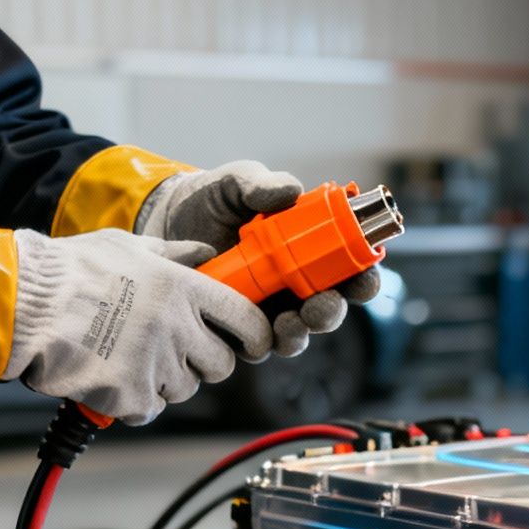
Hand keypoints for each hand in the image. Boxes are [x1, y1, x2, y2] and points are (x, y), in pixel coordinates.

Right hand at [3, 229, 272, 424]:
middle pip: (221, 365)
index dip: (255, 338)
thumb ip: (173, 253)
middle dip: (203, 364)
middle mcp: (177, 326)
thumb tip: (205, 252)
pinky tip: (108, 379)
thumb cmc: (68, 271)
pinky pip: (147, 410)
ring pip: (184, 389)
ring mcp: (155, 363)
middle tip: (171, 353)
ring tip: (126, 358)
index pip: (247, 320)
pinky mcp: (130, 394)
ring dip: (162, 381)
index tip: (250, 345)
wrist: (20, 304)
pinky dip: (130, 403)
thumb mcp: (127, 246)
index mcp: (184, 288)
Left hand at [137, 160, 381, 357]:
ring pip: (298, 333)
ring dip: (301, 332)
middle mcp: (296, 284)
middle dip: (331, 312)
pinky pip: (258, 345)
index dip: (364, 277)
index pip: (349, 269)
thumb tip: (290, 190)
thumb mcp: (235, 184)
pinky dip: (262, 341)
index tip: (363, 278)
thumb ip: (260, 185)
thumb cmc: (210, 200)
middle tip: (321, 306)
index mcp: (309, 250)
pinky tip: (255, 331)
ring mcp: (269, 309)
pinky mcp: (239, 328)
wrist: (164, 221)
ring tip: (291, 324)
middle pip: (329, 308)